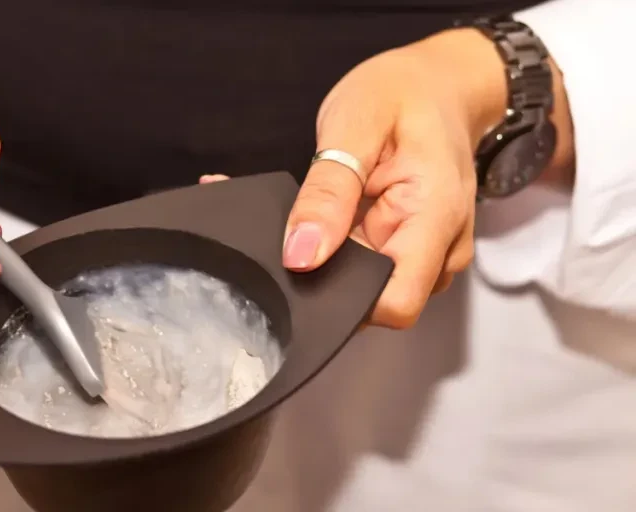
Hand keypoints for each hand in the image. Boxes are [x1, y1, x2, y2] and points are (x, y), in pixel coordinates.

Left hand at [204, 29, 523, 328]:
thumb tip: (301, 254)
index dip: (343, 300)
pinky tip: (331, 219)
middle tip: (299, 227)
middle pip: (377, 301)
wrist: (440, 82)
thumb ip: (328, 191)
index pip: (396, 303)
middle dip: (331, 276)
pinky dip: (342, 250)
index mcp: (435, 216)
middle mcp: (441, 248)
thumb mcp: (355, 123)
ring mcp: (428, 252)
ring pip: (368, 287)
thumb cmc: (403, 92)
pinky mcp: (410, 249)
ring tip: (318, 214)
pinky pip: (369, 268)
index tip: (302, 266)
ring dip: (335, 262)